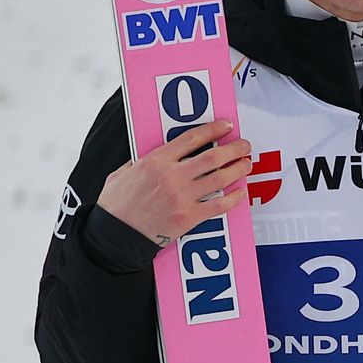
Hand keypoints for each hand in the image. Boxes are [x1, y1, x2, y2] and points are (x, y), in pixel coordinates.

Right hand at [98, 120, 248, 246]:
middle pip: (212, 157)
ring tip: (247, 164)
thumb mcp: (121, 174)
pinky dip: (235, 197)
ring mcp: (182, 197)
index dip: (212, 130)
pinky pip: (220, 205)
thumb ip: (140, 162)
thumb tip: (154, 155)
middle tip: (244, 145)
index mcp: (154, 162)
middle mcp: (171, 177)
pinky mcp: (189, 217)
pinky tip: (242, 191)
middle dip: (234, 149)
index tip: (226, 126)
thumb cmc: (116, 206)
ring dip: (238, 169)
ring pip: (220, 178)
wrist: (115, 235)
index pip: (190, 139)